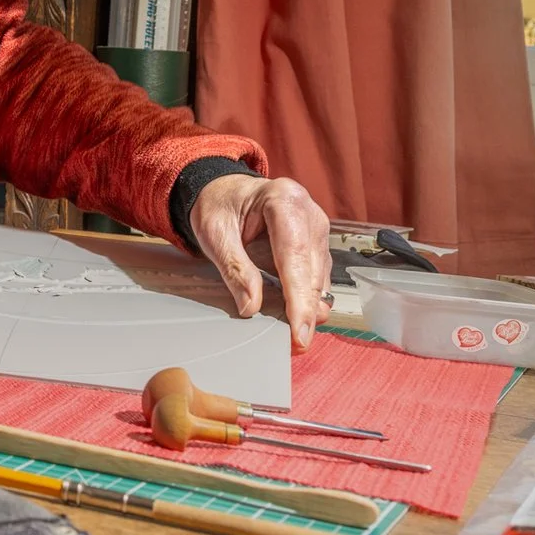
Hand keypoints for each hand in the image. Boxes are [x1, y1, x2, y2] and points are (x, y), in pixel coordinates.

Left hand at [186, 173, 333, 348]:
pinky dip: (308, 297)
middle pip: (312, 269)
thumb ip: (234, 267)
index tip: (299, 329)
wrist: (225, 190)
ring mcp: (317, 227)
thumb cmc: (218, 206)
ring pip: (319, 276)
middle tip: (298, 344)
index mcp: (284, 200)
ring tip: (298, 337)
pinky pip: (317, 275)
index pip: (295, 255)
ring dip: (310, 307)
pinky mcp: (316, 242)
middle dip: (307, 309)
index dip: (299, 297)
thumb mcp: (215, 233)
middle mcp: (308, 211)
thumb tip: (251, 306)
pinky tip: (299, 317)